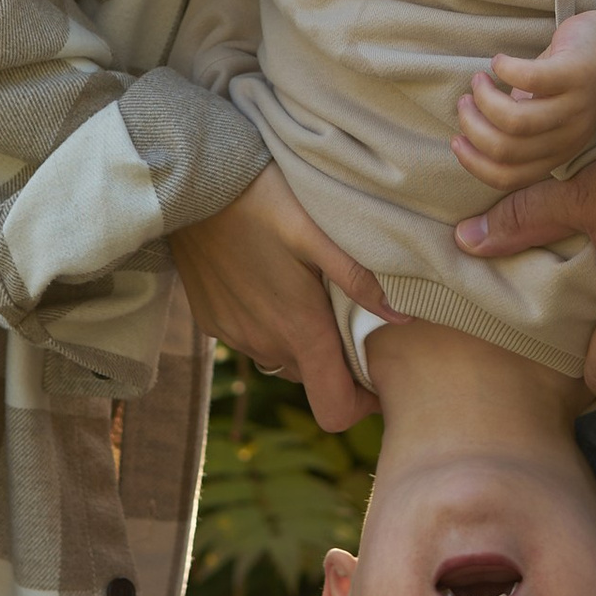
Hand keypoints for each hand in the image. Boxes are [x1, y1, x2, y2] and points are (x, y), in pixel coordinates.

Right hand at [171, 163, 393, 432]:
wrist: (192, 185)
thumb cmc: (264, 200)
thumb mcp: (319, 231)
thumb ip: (359, 278)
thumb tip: (403, 318)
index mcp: (300, 330)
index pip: (335, 410)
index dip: (362, 403)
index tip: (376, 376)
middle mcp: (265, 344)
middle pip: (313, 378)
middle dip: (335, 359)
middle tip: (347, 314)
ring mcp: (234, 335)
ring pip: (281, 358)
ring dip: (299, 341)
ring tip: (310, 295)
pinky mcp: (211, 322)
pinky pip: (250, 340)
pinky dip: (267, 326)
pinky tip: (271, 282)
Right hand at [451, 4, 595, 192]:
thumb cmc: (570, 84)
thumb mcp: (547, 118)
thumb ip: (518, 134)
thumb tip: (471, 135)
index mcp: (557, 153)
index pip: (509, 177)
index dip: (474, 163)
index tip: (457, 141)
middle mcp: (568, 136)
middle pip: (506, 149)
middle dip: (473, 126)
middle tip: (466, 102)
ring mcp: (574, 106)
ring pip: (516, 120)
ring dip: (485, 99)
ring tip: (479, 81)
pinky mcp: (576, 72)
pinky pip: (531, 79)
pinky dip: (505, 70)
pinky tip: (499, 62)